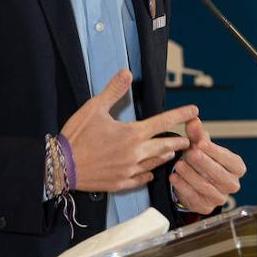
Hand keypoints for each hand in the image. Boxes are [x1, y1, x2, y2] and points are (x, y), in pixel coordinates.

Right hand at [61, 69, 196, 192]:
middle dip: (179, 141)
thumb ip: (114, 90)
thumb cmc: (77, 136)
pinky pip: (142, 178)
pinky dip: (149, 173)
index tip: (195, 111)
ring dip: (166, 156)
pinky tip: (150, 171)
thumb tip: (127, 72)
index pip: (163, 122)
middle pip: (166, 146)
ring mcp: (129, 171)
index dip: (181, 115)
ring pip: (156, 163)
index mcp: (132, 134)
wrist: (61, 167)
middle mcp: (135, 154)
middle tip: (188, 139)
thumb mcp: (94, 107)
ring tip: (172, 152)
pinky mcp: (121, 183)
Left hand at [171, 118, 246, 214]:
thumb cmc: (200, 158)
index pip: (230, 160)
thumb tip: (193, 120)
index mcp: (237, 168)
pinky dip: (183, 187)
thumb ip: (197, 133)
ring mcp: (220, 198)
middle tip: (191, 153)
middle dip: (204, 163)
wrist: (192, 178)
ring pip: (206, 187)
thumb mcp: (199, 144)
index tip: (200, 143)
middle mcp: (232, 184)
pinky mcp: (206, 207)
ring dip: (191, 175)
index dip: (215, 151)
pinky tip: (174, 177)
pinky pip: (194, 198)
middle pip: (220, 175)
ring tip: (178, 165)